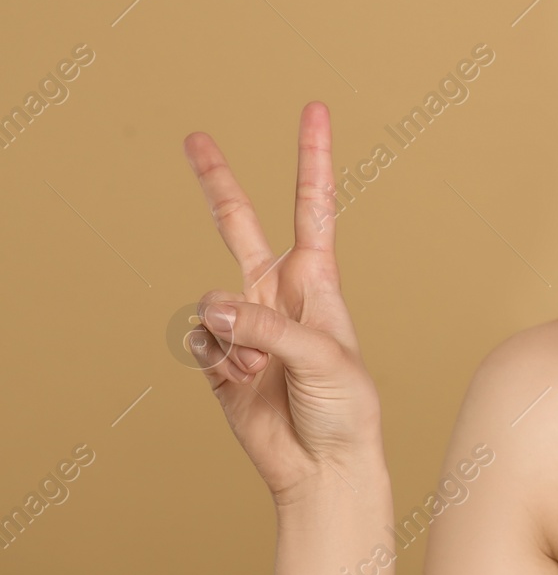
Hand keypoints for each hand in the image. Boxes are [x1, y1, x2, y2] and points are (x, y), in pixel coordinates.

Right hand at [183, 101, 383, 506]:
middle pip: (239, 223)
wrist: (323, 466)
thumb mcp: (322, 358)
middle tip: (194, 137)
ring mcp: (244, 323)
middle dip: (218, 181)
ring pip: (212, 302)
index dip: (311, 157)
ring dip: (233, 337)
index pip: (312, 205)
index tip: (313, 109)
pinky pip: (199, 341)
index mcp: (317, 278)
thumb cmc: (345, 407)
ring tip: (265, 371)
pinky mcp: (218, 357)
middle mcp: (277, 291)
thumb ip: (266, 326)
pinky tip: (243, 381)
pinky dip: (217, 362)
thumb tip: (210, 304)